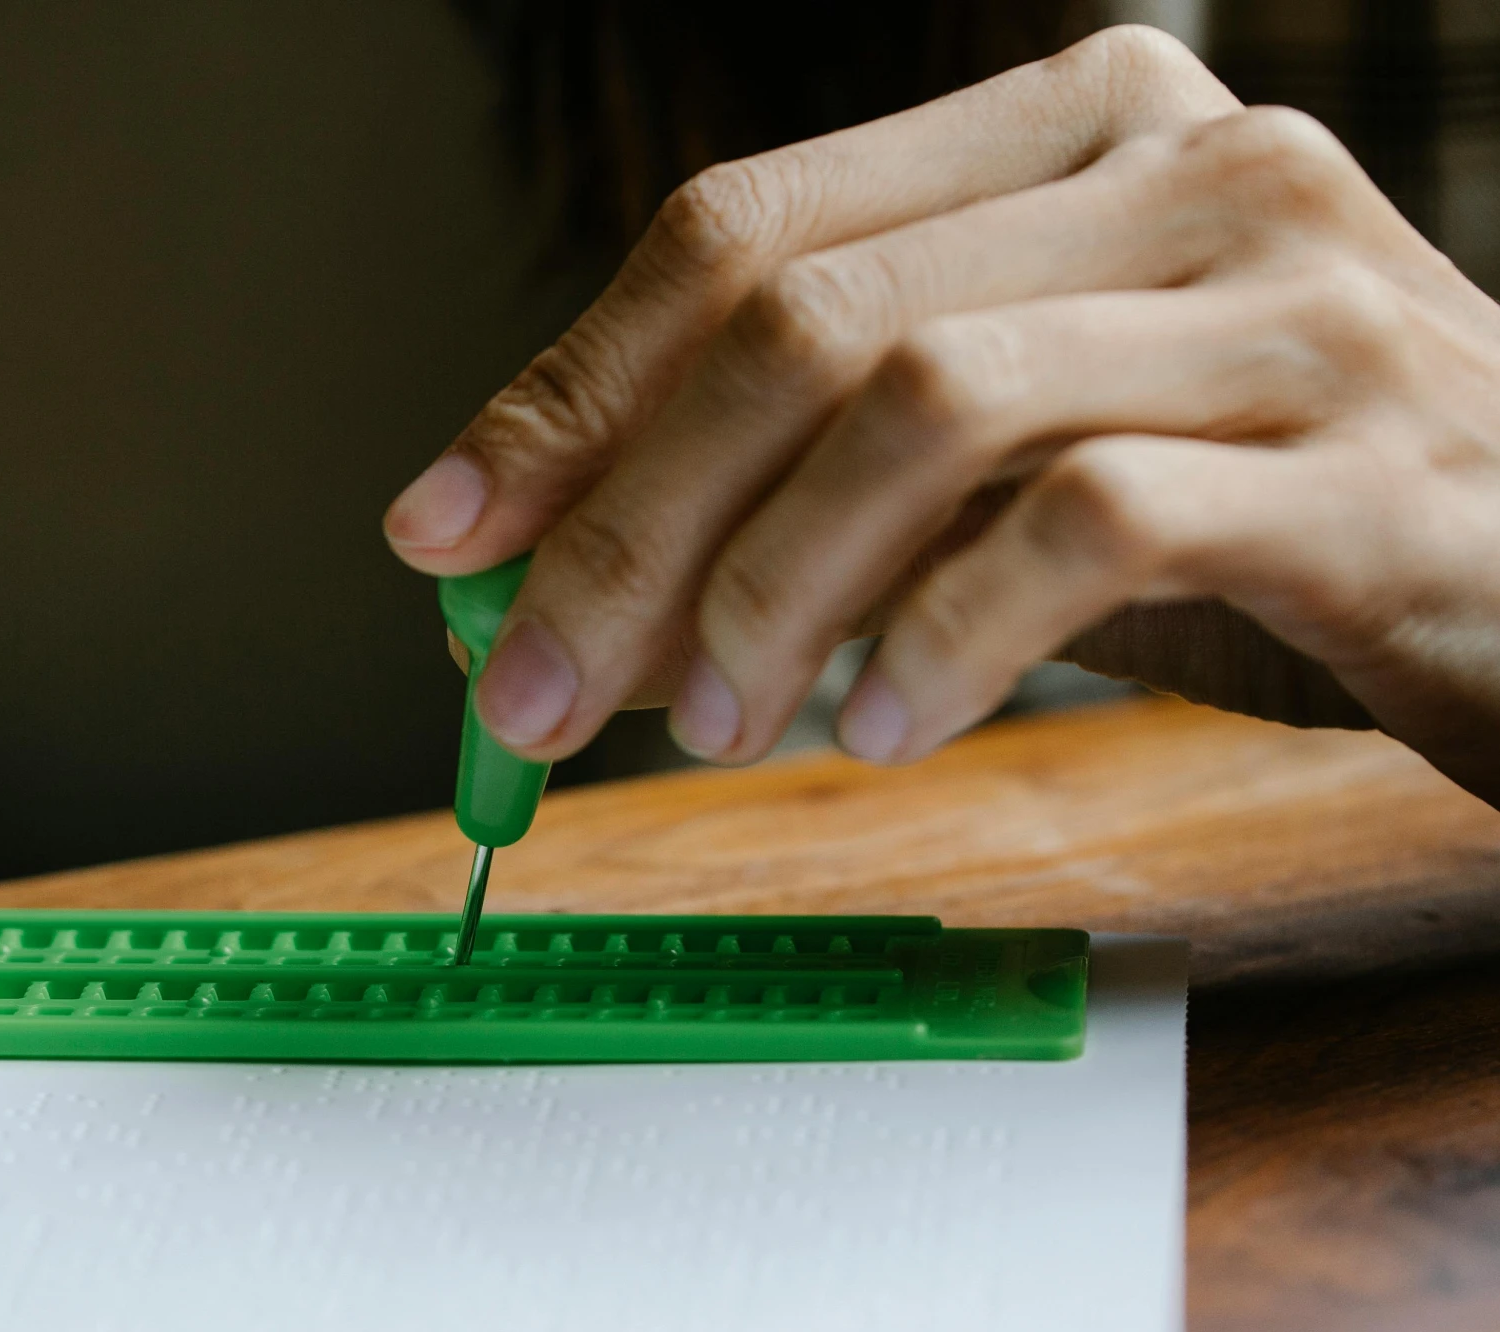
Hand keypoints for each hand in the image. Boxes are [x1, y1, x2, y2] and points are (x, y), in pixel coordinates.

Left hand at [385, 25, 1499, 803]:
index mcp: (1073, 126)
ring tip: (708, 723)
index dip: (569, 385)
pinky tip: (883, 729)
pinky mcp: (1367, 459)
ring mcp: (1290, 297)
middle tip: (529, 690)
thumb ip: (818, 481)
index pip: (746, 227)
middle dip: (622, 522)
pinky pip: (1080, 524)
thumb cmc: (1274, 517)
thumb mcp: (1017, 466)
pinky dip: (937, 640)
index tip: (441, 529)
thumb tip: (545, 574)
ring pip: (919, 403)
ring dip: (761, 590)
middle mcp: (1186, 166)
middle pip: (802, 319)